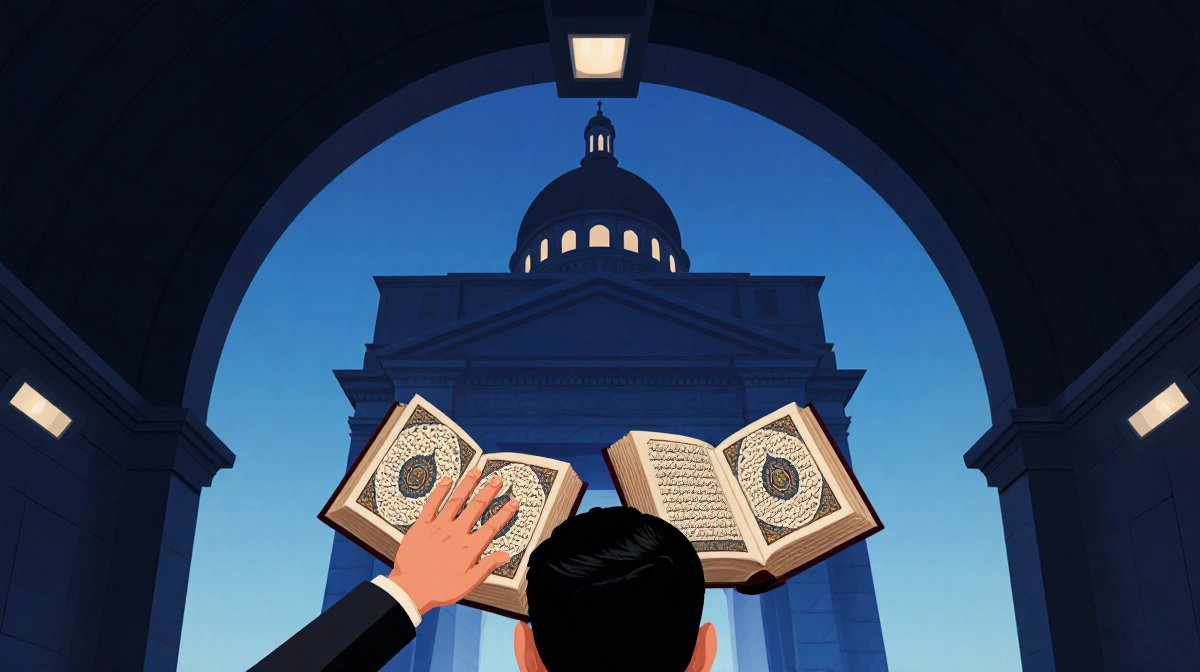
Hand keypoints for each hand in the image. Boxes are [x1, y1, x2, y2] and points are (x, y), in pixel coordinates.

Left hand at [387, 469, 518, 613]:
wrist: (409, 590)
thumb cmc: (439, 589)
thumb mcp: (468, 584)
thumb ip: (487, 566)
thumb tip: (505, 555)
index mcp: (469, 548)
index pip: (492, 526)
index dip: (504, 513)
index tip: (514, 502)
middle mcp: (456, 533)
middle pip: (476, 507)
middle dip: (489, 492)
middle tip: (498, 480)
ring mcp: (438, 527)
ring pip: (456, 501)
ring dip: (468, 485)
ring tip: (476, 472)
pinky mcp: (421, 526)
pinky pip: (432, 504)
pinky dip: (440, 491)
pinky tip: (447, 480)